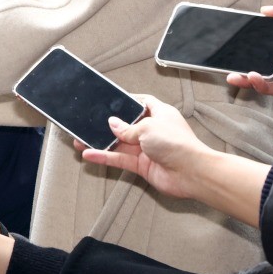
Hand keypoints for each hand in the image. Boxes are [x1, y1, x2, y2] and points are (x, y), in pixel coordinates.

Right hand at [78, 95, 207, 200]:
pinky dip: (105, 157)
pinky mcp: (142, 165)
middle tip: (88, 123)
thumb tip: (112, 124)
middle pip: (125, 125)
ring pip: (118, 144)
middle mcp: (153, 131)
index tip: (110, 100)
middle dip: (107, 125)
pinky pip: (119, 159)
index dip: (127, 101)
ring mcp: (146, 149)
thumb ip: (126, 127)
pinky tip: (90, 155)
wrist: (192, 173)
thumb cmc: (177, 144)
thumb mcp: (147, 127)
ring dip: (100, 143)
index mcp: (160, 114)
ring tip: (80, 141)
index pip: (142, 103)